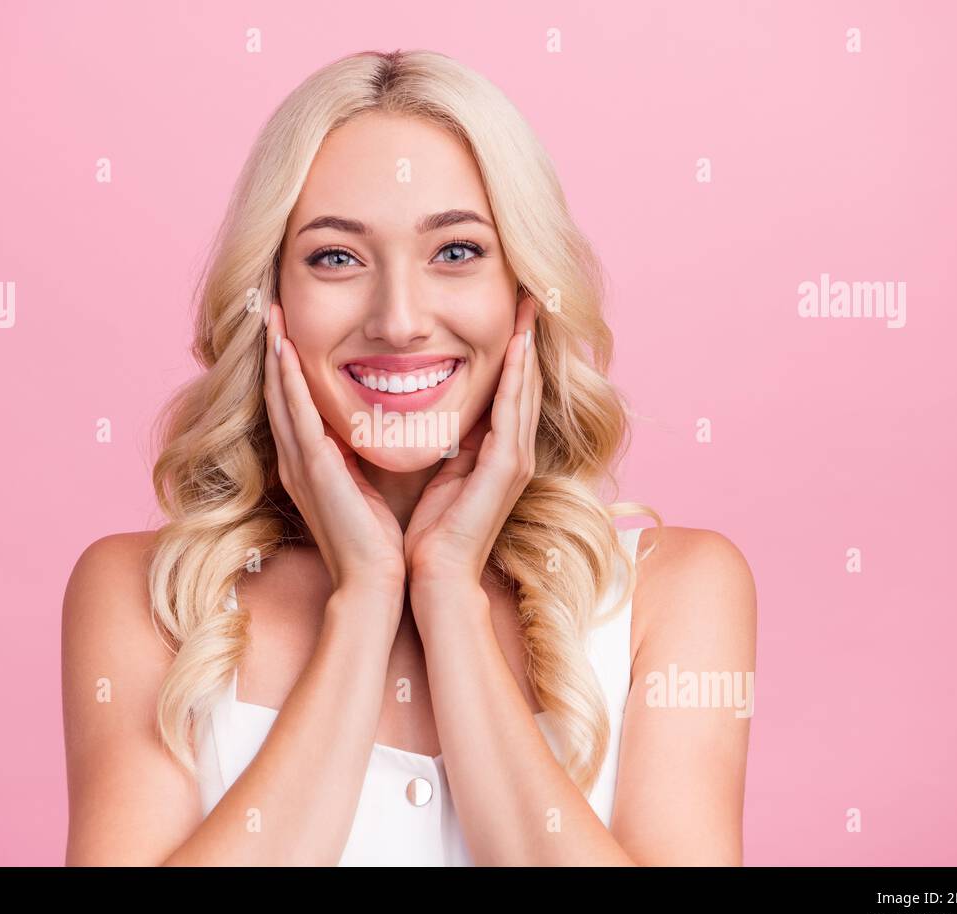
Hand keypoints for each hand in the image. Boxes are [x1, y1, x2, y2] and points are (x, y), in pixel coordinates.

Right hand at [264, 302, 405, 594]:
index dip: (287, 364)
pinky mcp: (312, 469)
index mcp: (312, 463)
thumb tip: (381, 425)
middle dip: (273, 349)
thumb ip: (365, 456)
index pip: (294, 403)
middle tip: (269, 305)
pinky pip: (296, 414)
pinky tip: (283, 350)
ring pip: (280, 395)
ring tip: (268, 313)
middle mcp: (297, 459)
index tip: (289, 327)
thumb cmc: (379, 541)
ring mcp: (300, 463)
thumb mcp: (369, 485)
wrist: (375, 582)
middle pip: (277, 392)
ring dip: (274, 352)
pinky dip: (287, 381)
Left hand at [403, 294, 541, 587]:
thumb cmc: (427, 535)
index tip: (508, 312)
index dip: (511, 350)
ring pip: (526, 390)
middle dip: (527, 337)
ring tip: (530, 306)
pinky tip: (517, 348)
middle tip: (528, 292)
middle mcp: (514, 453)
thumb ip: (444, 445)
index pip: (508, 390)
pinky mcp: (506, 471)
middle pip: (525, 382)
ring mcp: (515, 462)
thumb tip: (431, 412)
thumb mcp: (437, 476)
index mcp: (495, 454)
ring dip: (528, 346)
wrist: (431, 578)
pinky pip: (513, 413)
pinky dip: (517, 378)